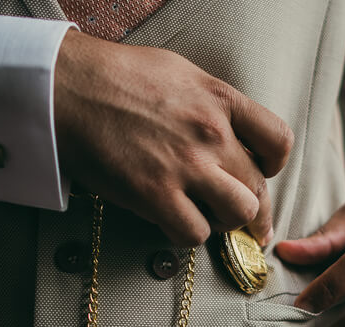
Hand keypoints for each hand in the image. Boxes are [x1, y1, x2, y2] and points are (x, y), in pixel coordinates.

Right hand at [53, 29, 292, 246]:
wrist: (66, 86)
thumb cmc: (114, 77)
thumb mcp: (178, 74)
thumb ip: (210, 104)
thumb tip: (227, 132)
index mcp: (220, 99)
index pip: (278, 141)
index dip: (274, 165)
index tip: (262, 174)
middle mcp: (211, 133)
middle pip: (258, 186)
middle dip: (253, 208)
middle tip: (244, 222)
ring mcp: (186, 166)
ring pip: (238, 213)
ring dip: (224, 222)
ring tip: (205, 218)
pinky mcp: (156, 194)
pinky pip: (194, 233)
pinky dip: (187, 234)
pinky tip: (172, 222)